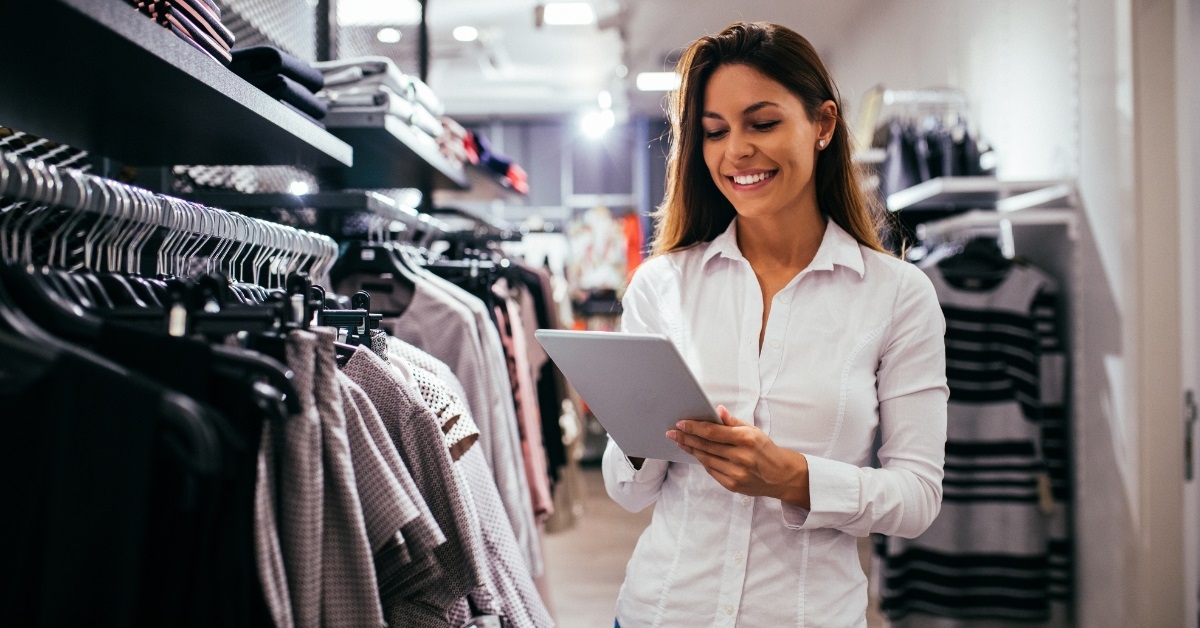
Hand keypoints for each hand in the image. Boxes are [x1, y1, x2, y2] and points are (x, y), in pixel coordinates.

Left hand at [667, 405, 810, 508]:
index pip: (713, 432)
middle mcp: (740, 457)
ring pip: (706, 459)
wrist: (781, 476)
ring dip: (691, 449)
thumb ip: (733, 422)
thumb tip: (717, 411)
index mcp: (746, 439)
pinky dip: (702, 461)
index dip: (694, 428)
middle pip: (706, 445)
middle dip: (686, 438)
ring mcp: (736, 473)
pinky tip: (695, 453)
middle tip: (672, 433)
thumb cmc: (766, 450)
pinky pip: (712, 471)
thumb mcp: (754, 431)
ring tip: (680, 442)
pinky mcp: (733, 485)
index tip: (681, 424)